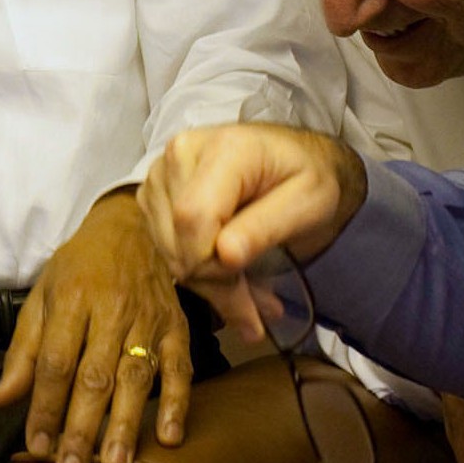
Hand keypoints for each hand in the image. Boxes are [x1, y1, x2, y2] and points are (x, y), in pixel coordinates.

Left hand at [0, 190, 192, 462]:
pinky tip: (170, 437)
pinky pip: (179, 368)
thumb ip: (23, 351)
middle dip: (82, 429)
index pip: (55, 363)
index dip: (45, 408)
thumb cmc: (81, 267)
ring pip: (136, 378)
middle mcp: (111, 311)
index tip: (37, 448)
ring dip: (127, 425)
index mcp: (72, 301)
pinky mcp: (178, 327)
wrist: (135, 226)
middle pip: (94, 377)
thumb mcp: (43, 296)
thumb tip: (2, 401)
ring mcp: (149, 320)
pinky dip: (177, 403)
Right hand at [138, 123, 367, 338]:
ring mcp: (160, 174)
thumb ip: (267, 227)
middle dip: (218, 286)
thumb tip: (224, 256)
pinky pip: (165, 249)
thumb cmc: (307, 177)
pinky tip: (232, 279)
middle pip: (177, 240)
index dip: (213, 264)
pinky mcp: (154, 195)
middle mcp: (180, 154)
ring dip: (211, 286)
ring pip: (168, 252)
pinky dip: (200, 274)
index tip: (253, 295)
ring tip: (253, 295)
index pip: (192, 216)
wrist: (293, 158)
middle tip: (260, 314)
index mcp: (223, 148)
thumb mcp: (309, 202)